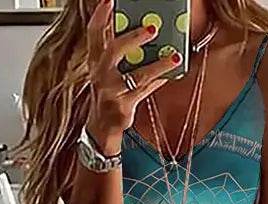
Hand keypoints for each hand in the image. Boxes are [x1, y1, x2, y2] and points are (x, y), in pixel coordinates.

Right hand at [85, 0, 177, 152]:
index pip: (94, 33)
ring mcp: (111, 91)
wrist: (101, 128)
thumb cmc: (108, 94)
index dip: (100, 16)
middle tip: (152, 28)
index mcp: (95, 61)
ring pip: (137, 75)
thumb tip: (143, 29)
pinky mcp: (123, 107)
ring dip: (157, 64)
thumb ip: (119, 51)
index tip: (109, 1)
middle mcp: (100, 74)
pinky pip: (145, 91)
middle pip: (114, 50)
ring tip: (174, 56)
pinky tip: (171, 72)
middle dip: (133, 37)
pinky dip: (159, 80)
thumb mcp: (107, 70)